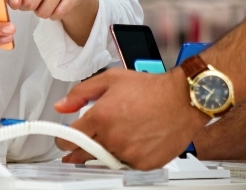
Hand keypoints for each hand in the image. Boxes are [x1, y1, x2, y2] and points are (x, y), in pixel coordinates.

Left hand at [53, 67, 207, 169]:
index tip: (63, 140)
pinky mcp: (142, 163)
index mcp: (100, 117)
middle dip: (78, 151)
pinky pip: (125, 165)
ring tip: (116, 136)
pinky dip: (125, 157)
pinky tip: (132, 142)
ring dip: (104, 152)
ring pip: (105, 161)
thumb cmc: (151, 89)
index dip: (63, 139)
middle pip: (83, 155)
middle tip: (81, 146)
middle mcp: (112, 138)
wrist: (182, 99)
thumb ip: (81, 93)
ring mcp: (128, 153)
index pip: (68, 139)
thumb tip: (62, 106)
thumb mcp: (110, 79)